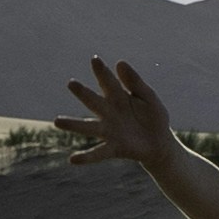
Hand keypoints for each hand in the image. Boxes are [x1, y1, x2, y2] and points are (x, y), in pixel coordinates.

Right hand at [61, 57, 182, 164]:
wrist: (160, 143)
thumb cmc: (153, 117)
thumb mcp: (148, 97)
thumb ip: (135, 82)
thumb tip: (120, 62)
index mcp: (118, 98)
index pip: (108, 82)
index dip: (102, 71)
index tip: (95, 59)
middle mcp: (109, 113)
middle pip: (93, 102)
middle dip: (83, 93)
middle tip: (71, 84)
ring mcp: (109, 131)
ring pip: (88, 127)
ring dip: (73, 124)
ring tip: (57, 121)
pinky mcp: (114, 148)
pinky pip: (98, 153)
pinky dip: (86, 157)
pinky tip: (72, 159)